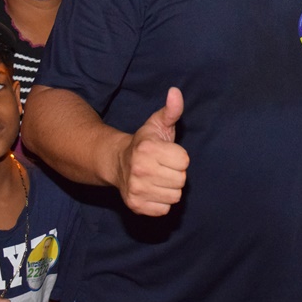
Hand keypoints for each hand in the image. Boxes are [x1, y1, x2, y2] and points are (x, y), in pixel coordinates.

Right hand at [113, 87, 189, 215]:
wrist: (117, 162)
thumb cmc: (145, 142)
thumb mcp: (158, 123)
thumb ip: (172, 110)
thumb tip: (175, 92)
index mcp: (148, 149)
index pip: (184, 160)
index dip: (179, 157)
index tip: (167, 153)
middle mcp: (140, 169)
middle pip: (181, 180)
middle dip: (176, 173)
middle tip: (163, 167)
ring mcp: (136, 189)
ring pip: (175, 196)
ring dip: (170, 188)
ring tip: (158, 178)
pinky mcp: (135, 205)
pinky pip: (164, 209)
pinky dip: (162, 202)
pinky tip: (153, 190)